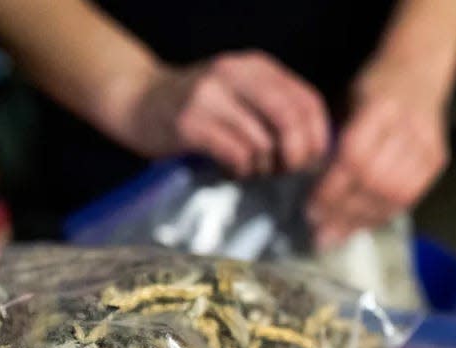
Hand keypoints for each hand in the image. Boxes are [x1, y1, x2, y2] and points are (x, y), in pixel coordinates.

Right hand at [119, 51, 329, 177]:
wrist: (137, 100)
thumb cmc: (195, 107)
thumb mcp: (239, 94)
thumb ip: (273, 109)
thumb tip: (315, 149)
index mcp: (255, 66)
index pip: (306, 100)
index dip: (318, 137)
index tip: (312, 162)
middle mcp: (235, 73)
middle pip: (290, 119)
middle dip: (297, 155)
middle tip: (286, 172)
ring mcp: (211, 96)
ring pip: (263, 141)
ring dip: (264, 167)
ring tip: (252, 170)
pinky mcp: (190, 122)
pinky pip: (236, 154)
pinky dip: (242, 170)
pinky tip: (233, 170)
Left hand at [307, 56, 450, 249]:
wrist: (420, 69)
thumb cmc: (375, 86)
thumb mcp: (347, 102)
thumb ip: (334, 141)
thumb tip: (308, 187)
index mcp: (380, 107)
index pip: (354, 158)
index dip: (331, 189)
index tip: (311, 208)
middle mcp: (409, 126)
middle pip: (374, 181)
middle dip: (344, 211)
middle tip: (320, 231)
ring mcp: (428, 145)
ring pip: (393, 195)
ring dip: (362, 220)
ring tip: (338, 235)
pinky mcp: (437, 160)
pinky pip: (409, 198)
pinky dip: (383, 215)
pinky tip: (362, 225)